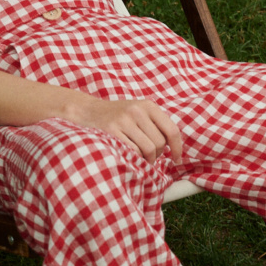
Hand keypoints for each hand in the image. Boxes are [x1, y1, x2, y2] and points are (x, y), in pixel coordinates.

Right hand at [65, 96, 182, 164]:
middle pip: (160, 143)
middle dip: (157, 154)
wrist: (87, 112)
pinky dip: (133, 158)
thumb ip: (156, 125)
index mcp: (148, 105)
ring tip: (138, 156)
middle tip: (148, 155)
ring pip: (149, 149)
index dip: (177, 148)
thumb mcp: (138, 112)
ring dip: (146, 159)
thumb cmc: (117, 117)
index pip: (171, 130)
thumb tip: (175, 148)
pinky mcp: (111, 131)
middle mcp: (137, 111)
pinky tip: (128, 155)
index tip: (177, 160)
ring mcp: (123, 121)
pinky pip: (133, 152)